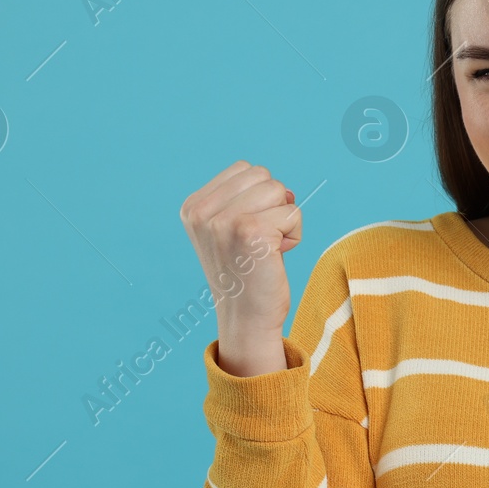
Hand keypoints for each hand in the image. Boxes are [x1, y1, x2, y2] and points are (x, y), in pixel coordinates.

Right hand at [179, 160, 301, 344]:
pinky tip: (276, 256)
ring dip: (284, 219)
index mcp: (193, 207)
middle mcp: (202, 212)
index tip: (248, 232)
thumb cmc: (246, 273)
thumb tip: (285, 189)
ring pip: (279, 190)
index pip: (244, 169)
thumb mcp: (230, 229)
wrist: (246, 318)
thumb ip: (247, 199)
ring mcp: (224, 221)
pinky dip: (295, 235)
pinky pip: (293, 213)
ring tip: (267, 248)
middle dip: (273, 206)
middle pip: (263, 176)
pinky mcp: (251, 232)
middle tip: (260, 242)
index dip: (259, 198)